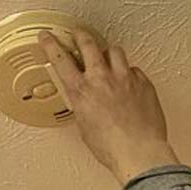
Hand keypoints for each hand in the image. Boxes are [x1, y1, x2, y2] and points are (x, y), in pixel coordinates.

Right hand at [39, 29, 179, 185]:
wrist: (139, 151)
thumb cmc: (112, 148)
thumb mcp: (84, 127)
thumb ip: (82, 106)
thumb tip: (84, 102)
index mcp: (82, 91)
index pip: (60, 59)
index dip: (51, 44)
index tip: (47, 37)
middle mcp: (102, 79)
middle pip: (88, 44)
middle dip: (81, 36)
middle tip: (79, 35)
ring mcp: (124, 78)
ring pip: (114, 50)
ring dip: (108, 52)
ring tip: (107, 56)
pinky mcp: (143, 83)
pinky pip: (134, 69)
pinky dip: (128, 72)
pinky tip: (127, 80)